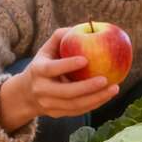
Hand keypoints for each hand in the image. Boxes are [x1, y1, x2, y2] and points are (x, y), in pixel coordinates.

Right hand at [0, 27, 118, 130]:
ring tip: (114, 88)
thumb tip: (81, 26)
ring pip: (75, 105)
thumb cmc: (44, 64)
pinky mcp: (57, 114)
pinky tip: (108, 95)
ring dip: (96, 98)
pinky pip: (78, 111)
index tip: (86, 59)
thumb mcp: (46, 50)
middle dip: (87, 87)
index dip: (67, 65)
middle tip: (106, 79)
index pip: (52, 69)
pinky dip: (95, 104)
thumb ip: (60, 37)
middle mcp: (42, 90)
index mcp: (38, 71)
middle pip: (66, 92)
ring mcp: (49, 105)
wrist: (27, 94)